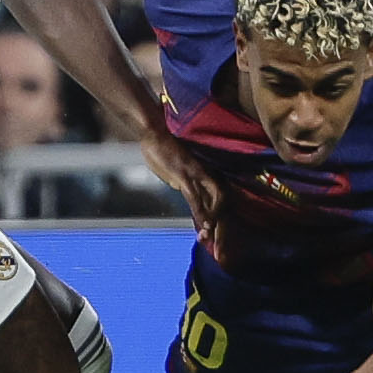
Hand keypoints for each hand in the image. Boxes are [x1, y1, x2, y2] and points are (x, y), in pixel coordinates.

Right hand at [142, 123, 222, 246]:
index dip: (212, 215)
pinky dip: (201, 212)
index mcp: (200, 174)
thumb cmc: (160, 146)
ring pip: (212, 201)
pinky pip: (196, 197)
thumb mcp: (171, 168)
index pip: (212, 198)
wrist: (153, 131)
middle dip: (218, 222)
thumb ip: (178, 179)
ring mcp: (195, 173)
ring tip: (210, 236)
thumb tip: (179, 187)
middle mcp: (202, 174)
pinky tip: (203, 224)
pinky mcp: (186, 173)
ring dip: (211, 220)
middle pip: (218, 201)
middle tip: (216, 240)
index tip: (209, 231)